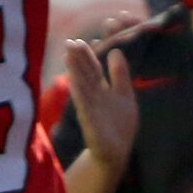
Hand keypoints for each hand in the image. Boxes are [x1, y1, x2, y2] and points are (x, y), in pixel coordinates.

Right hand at [65, 36, 137, 172]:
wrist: (116, 153)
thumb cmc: (119, 125)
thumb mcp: (124, 95)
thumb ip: (120, 75)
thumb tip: (116, 50)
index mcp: (102, 90)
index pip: (95, 68)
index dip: (91, 54)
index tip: (86, 39)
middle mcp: (94, 97)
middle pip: (86, 74)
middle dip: (79, 58)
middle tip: (70, 41)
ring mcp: (90, 108)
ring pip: (82, 86)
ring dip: (75, 70)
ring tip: (68, 54)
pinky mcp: (89, 121)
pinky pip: (83, 105)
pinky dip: (79, 92)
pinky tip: (74, 81)